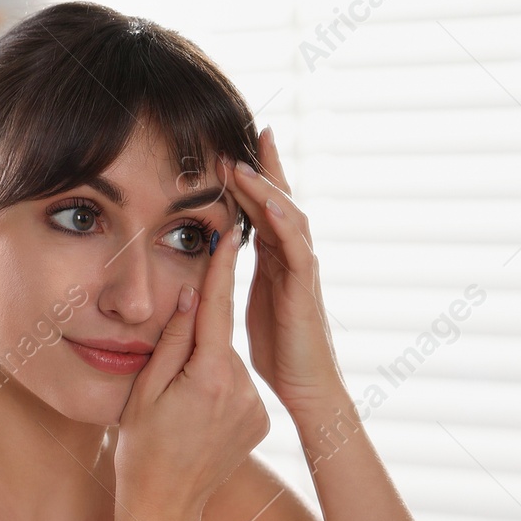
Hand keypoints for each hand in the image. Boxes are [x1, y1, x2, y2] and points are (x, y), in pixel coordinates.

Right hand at [113, 224, 270, 520]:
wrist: (165, 505)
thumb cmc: (142, 448)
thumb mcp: (145, 391)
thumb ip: (174, 341)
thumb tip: (193, 296)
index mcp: (209, 377)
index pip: (217, 309)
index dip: (222, 269)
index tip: (231, 232)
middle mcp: (241, 389)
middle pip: (219, 342)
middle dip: (197, 346)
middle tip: (168, 382)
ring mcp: (255, 408)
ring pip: (228, 366)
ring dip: (207, 372)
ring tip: (181, 411)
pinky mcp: (261, 421)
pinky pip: (237, 389)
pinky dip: (219, 392)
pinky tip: (199, 420)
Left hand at [221, 126, 346, 415]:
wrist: (308, 389)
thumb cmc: (281, 354)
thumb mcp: (249, 306)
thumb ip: (235, 279)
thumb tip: (211, 261)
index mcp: (278, 260)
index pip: (266, 209)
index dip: (255, 177)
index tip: (237, 145)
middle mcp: (295, 259)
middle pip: (282, 201)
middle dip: (268, 167)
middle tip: (253, 131)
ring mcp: (304, 272)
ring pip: (291, 218)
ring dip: (269, 188)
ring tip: (247, 162)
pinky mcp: (306, 291)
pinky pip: (298, 250)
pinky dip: (285, 224)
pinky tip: (271, 204)